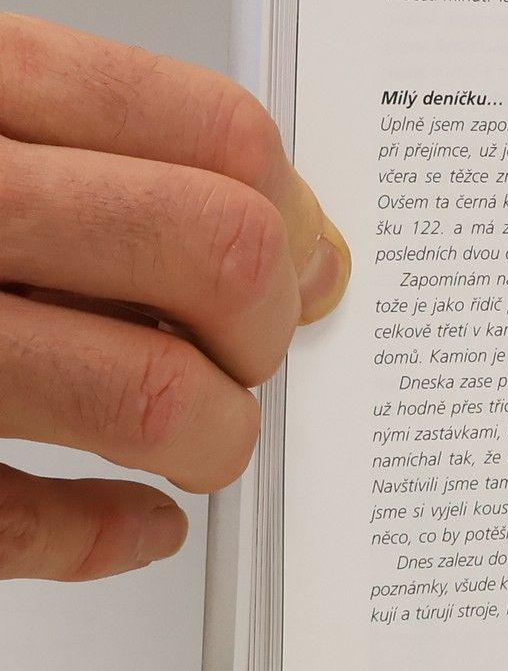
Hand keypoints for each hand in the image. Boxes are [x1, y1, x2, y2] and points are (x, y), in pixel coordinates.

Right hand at [0, 15, 349, 580]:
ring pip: (153, 396)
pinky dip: (107, 536)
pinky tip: (133, 524)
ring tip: (200, 440)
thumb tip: (299, 243)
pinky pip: (25, 521)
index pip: (214, 134)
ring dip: (217, 438)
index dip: (298, 214)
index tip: (316, 268)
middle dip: (266, 327)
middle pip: (219, 253)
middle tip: (249, 356)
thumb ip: (106, 152)